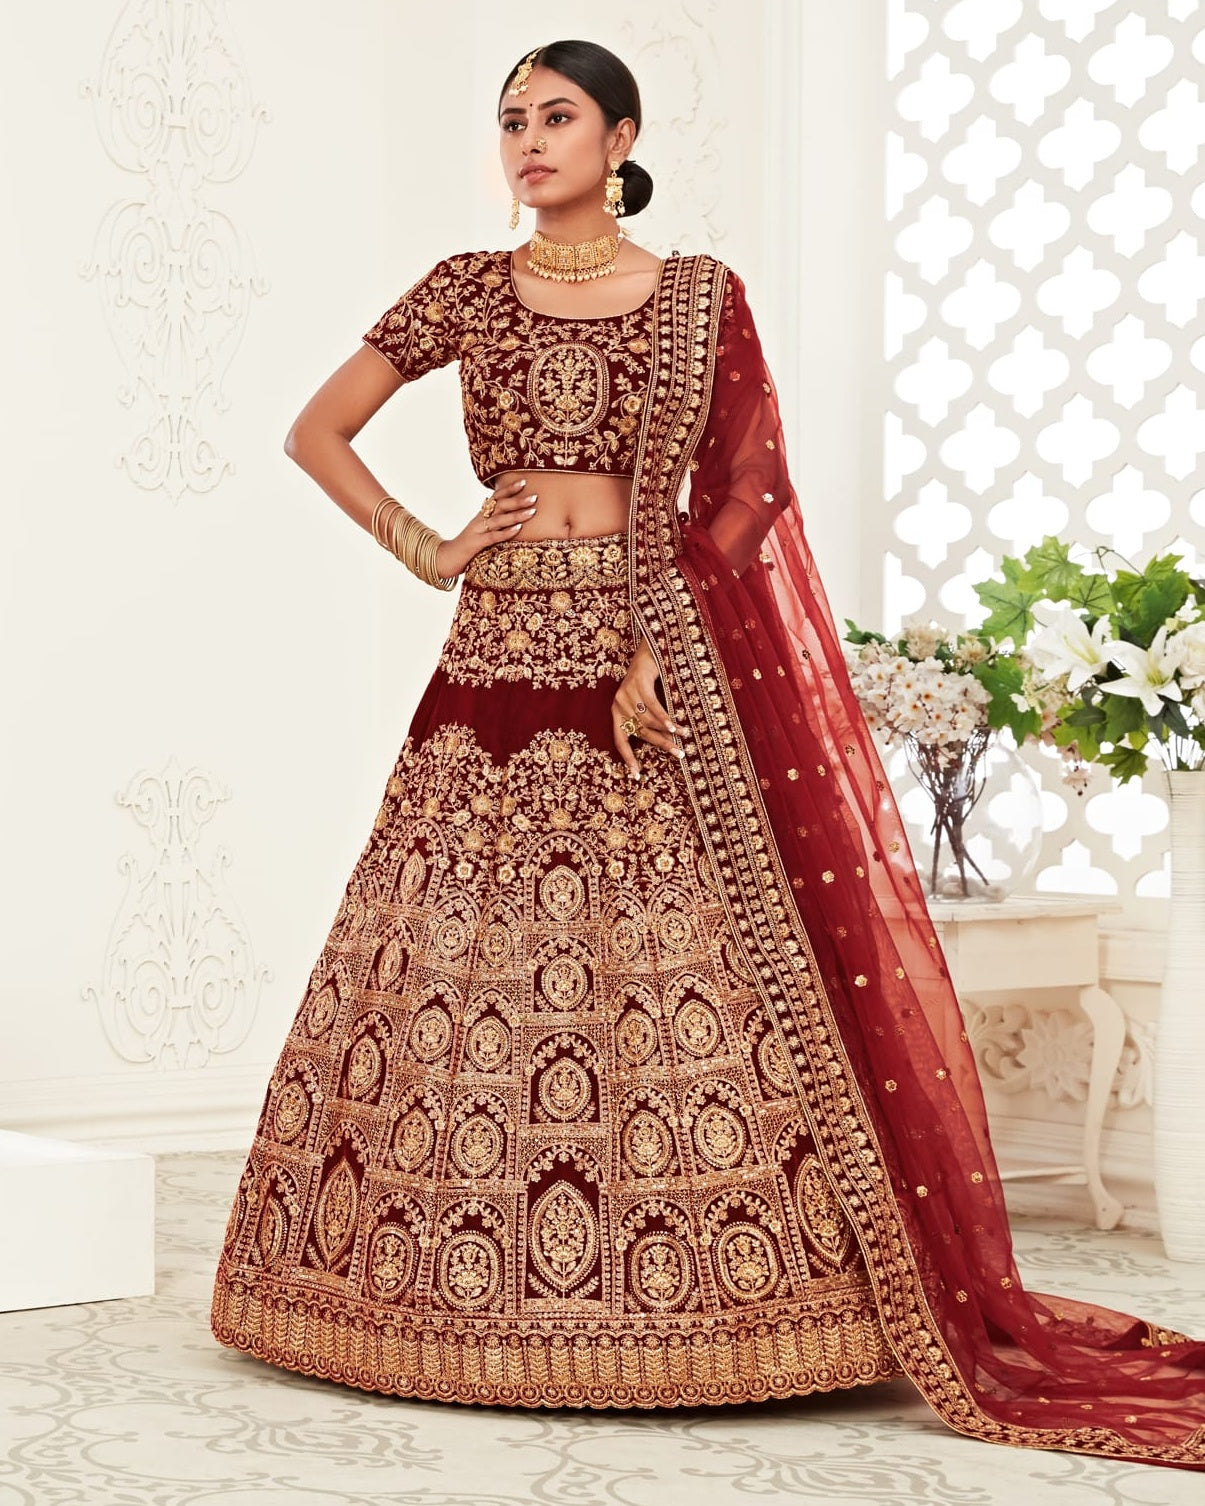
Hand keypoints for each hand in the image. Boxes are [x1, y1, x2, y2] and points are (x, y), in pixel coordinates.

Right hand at [434, 478, 537, 578]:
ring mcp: (477, 531)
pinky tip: (518, 529)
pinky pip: (493, 536)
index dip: (509, 489)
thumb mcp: (481, 532)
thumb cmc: (467, 547)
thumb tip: (511, 521)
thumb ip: (493, 525)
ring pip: (498, 519)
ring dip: (516, 514)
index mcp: (481, 515)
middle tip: (535, 497)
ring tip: (532, 511)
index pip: (496, 498)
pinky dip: (506, 532)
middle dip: (518, 500)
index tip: (524, 481)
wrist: (446, 559)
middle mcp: (479, 520)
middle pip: (499, 505)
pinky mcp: (476, 544)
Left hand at [611, 638, 685, 779]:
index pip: (620, 741)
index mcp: (616, 713)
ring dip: (669, 731)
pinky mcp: (637, 684)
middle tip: (678, 754)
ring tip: (685, 736)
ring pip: (648, 720)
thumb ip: (646, 719)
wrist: (648, 650)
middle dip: (661, 745)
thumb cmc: (648, 680)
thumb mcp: (643, 702)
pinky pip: (653, 706)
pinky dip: (665, 718)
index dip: (628, 758)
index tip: (636, 775)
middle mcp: (618, 705)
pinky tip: (676, 726)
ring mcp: (626, 694)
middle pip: (641, 732)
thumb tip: (664, 740)